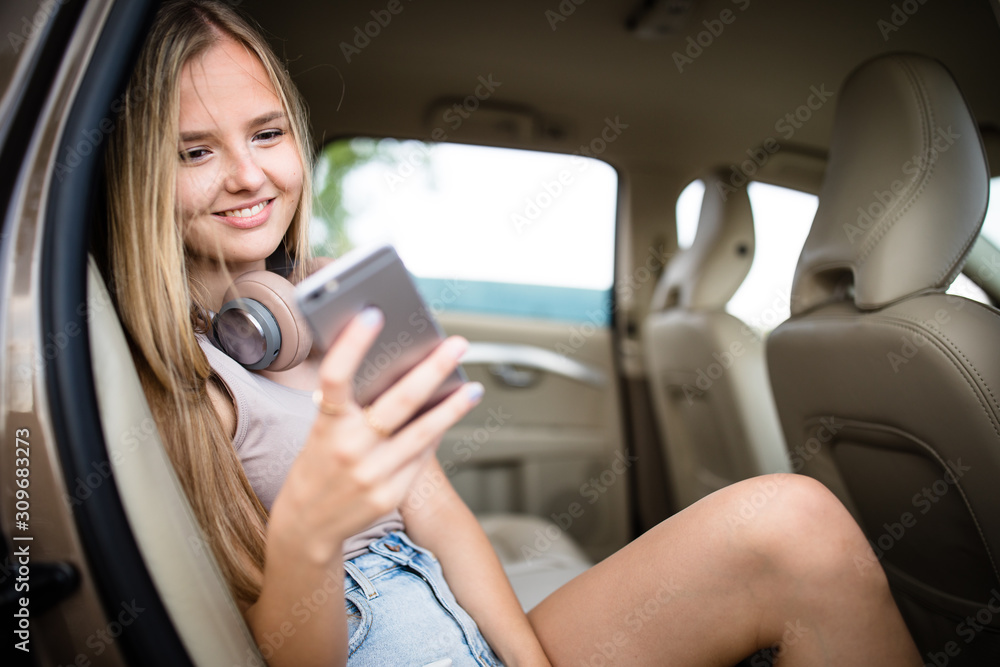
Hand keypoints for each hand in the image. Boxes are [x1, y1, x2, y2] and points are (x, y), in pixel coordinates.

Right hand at [267, 307, 482, 565]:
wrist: (305, 526)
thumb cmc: (317, 464)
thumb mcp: (321, 431)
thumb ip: (351, 407)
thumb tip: (397, 371)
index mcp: (325, 425)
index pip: (335, 376)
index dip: (352, 344)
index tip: (373, 314)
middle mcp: (348, 449)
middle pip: (397, 403)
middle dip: (431, 370)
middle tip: (457, 344)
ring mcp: (371, 475)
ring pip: (422, 433)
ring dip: (452, 408)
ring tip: (473, 387)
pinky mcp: (388, 496)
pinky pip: (421, 458)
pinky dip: (436, 435)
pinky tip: (450, 418)